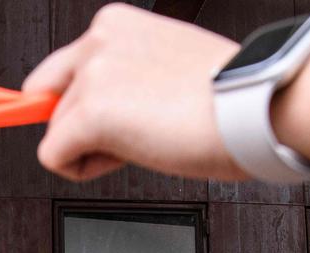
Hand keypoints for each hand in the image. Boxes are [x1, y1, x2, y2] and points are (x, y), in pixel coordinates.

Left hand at [22, 3, 244, 181]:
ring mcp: (91, 75)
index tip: (102, 117)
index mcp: (115, 24)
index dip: (84, 105)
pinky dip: (84, 169)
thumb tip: (95, 109)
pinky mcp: (89, 114)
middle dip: (88, 129)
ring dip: (96, 148)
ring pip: (56, 132)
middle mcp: (97, 41)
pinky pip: (54, 158)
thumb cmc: (228, 97)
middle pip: (55, 104)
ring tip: (151, 139)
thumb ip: (124, 78)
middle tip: (142, 133)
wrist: (255, 109)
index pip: (62, 72)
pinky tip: (132, 155)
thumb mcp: (163, 69)